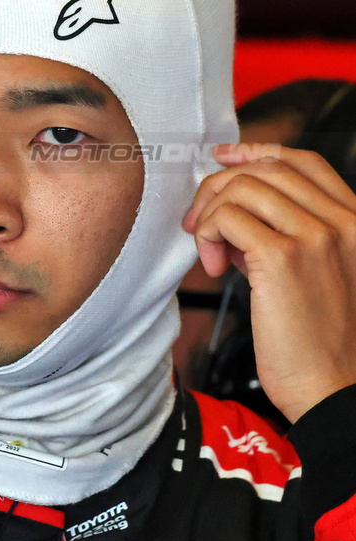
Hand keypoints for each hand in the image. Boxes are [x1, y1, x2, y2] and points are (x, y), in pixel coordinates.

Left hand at [183, 143, 355, 422]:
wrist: (335, 388)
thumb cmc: (322, 342)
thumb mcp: (318, 275)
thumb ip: (290, 236)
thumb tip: (236, 211)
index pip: (303, 161)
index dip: (256, 152)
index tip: (222, 158)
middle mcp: (343, 222)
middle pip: (264, 170)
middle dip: (218, 188)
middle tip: (199, 224)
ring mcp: (316, 237)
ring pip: (240, 188)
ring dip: (209, 215)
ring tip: (211, 253)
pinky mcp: (283, 258)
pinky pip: (226, 218)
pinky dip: (207, 235)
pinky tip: (215, 268)